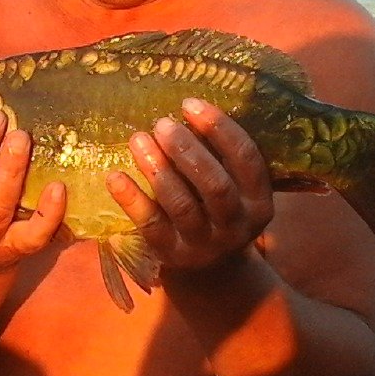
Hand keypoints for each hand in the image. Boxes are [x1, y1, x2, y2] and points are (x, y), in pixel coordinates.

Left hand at [107, 97, 273, 270]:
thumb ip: (220, 157)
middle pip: (214, 185)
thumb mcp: (234, 188)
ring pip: (181, 205)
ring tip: (138, 139)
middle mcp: (237, 226)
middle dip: (186, 149)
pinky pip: (151, 226)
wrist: (212, 271)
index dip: (220, 128)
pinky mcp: (173, 256)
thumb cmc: (218, 211)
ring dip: (158, 169)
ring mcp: (205, 245)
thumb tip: (187, 108)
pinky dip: (132, 200)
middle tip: (162, 123)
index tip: (190, 104)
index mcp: (259, 202)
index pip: (246, 159)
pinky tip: (115, 176)